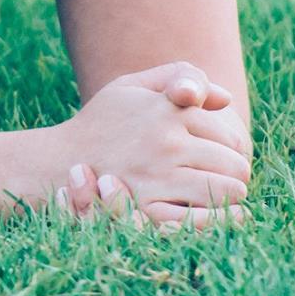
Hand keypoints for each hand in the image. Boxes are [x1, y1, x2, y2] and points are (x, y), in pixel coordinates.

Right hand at [53, 61, 251, 229]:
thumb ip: (178, 77)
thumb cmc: (101, 122)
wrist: (58, 160)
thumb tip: (224, 99)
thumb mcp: (132, 86)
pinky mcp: (147, 206)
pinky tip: (209, 213)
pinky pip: (205, 217)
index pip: (230, 134)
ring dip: (231, 195)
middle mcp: (164, 139)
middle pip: (235, 163)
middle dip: (236, 172)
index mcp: (166, 109)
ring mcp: (157, 174)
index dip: (232, 147)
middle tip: (224, 178)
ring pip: (229, 189)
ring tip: (218, 194)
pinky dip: (218, 218)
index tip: (219, 154)